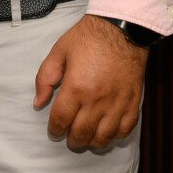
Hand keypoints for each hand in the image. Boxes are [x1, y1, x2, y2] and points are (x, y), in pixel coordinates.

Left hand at [33, 14, 147, 149]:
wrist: (121, 29)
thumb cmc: (88, 38)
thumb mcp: (58, 52)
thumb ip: (45, 78)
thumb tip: (38, 102)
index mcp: (76, 87)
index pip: (61, 120)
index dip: (54, 129)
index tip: (53, 131)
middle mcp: (97, 100)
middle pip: (82, 133)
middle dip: (72, 140)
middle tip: (67, 137)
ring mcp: (117, 104)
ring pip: (104, 137)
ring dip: (92, 142)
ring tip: (85, 137)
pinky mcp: (133, 103)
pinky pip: (125, 130)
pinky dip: (115, 136)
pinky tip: (106, 131)